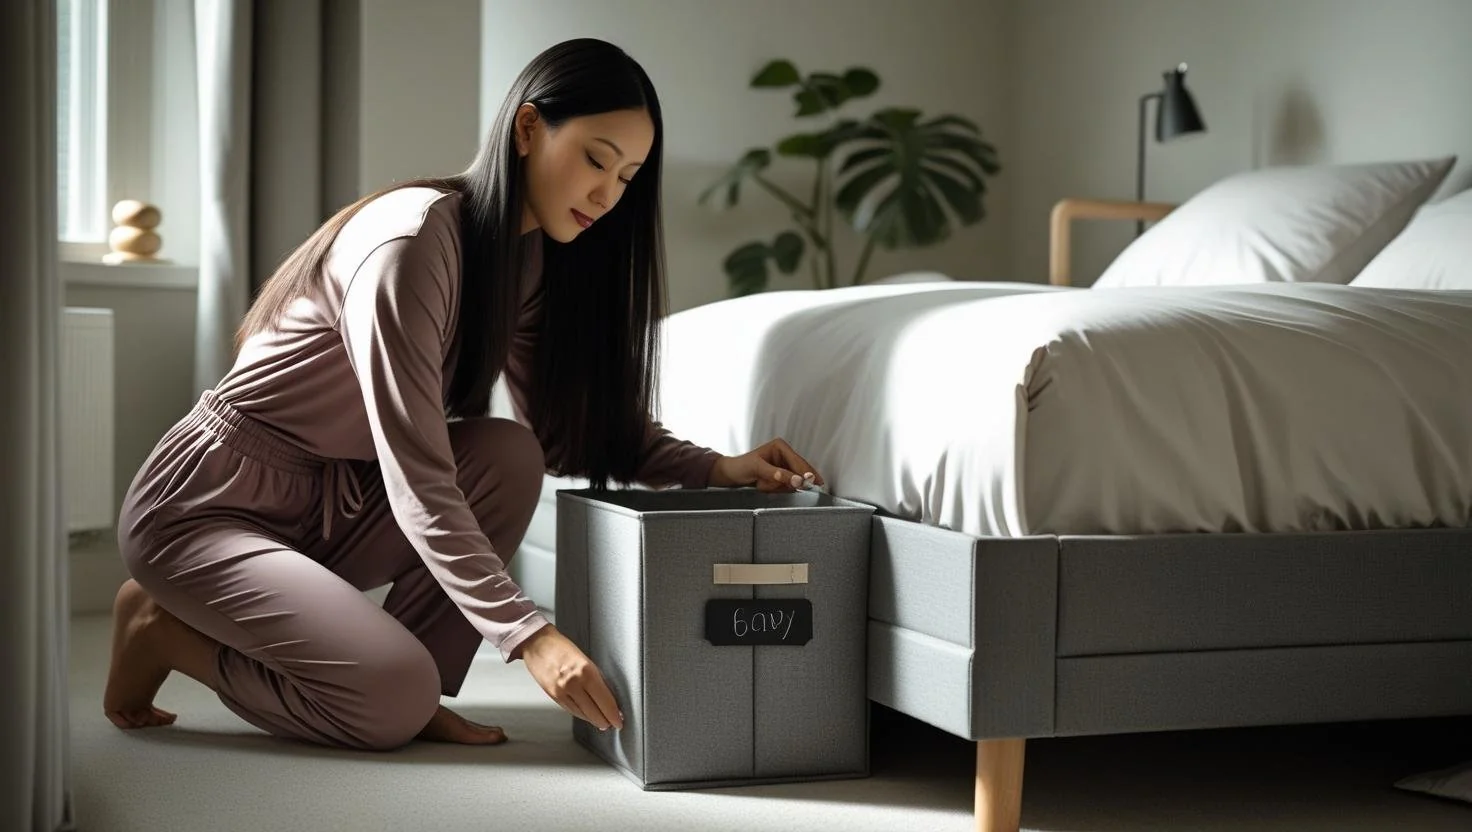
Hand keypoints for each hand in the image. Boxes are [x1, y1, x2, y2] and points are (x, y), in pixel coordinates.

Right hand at [518, 625, 623, 731]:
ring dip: (593, 720)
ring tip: (602, 722)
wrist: (537, 644)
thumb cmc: (561, 647)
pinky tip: (587, 715)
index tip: (619, 720)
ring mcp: (561, 691)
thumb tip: (608, 696)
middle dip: (605, 720)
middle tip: (613, 723)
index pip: (605, 700)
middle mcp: (573, 683)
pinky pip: (571, 710)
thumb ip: (596, 677)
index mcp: (586, 671)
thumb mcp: (585, 659)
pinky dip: (581, 714)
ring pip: (582, 714)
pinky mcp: (553, 696)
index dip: (613, 714)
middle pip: (594, 711)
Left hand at [707, 437, 825, 492]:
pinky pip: (786, 487)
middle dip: (788, 482)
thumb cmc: (740, 466)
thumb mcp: (758, 469)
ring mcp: (783, 467)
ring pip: (793, 482)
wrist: (730, 475)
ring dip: (779, 487)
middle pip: (800, 472)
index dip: (805, 473)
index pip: (798, 462)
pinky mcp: (781, 477)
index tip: (809, 483)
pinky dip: (776, 490)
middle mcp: (784, 455)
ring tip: (762, 484)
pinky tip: (764, 486)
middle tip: (779, 486)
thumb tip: (796, 480)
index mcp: (780, 446)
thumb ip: (777, 474)